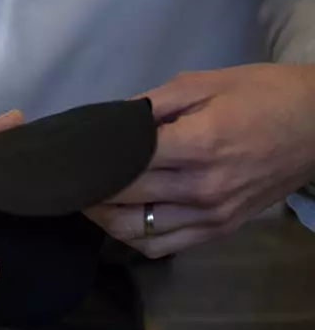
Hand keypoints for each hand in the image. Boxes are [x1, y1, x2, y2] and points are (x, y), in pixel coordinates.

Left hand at [87, 64, 314, 257]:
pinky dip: (132, 237)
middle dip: (85, 190)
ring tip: (86, 199)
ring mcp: (211, 215)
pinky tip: (120, 218)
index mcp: (197, 145)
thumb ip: (151, 104)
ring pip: (133, 231)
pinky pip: (160, 247)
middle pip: (121, 199)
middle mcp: (201, 187)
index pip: (122, 163)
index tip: (64, 159)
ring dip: (102, 218)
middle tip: (65, 178)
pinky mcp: (219, 230)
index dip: (87, 163)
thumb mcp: (206, 83)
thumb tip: (107, 122)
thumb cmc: (265, 94)